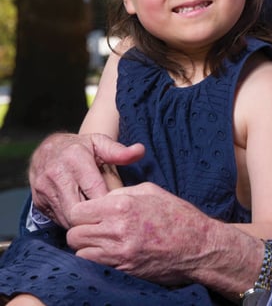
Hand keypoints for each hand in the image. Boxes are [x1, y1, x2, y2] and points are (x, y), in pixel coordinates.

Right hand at [29, 132, 144, 227]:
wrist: (48, 149)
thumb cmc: (79, 148)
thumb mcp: (99, 143)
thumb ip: (119, 151)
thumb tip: (140, 150)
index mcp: (75, 158)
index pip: (95, 190)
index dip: (108, 203)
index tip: (119, 209)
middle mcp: (57, 173)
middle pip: (79, 209)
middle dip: (95, 217)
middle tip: (109, 219)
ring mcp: (44, 188)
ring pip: (68, 217)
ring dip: (83, 221)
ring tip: (97, 218)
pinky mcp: (38, 201)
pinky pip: (58, 219)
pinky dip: (71, 221)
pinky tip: (82, 216)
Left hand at [67, 183, 263, 295]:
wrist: (198, 247)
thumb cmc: (177, 215)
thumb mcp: (150, 191)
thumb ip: (122, 192)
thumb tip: (102, 199)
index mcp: (121, 207)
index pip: (78, 212)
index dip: (80, 212)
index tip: (88, 212)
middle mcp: (116, 231)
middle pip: (74, 235)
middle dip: (79, 230)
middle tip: (92, 227)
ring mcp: (119, 255)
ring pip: (81, 253)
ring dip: (86, 247)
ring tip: (100, 240)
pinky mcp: (124, 271)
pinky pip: (95, 267)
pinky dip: (96, 260)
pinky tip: (109, 252)